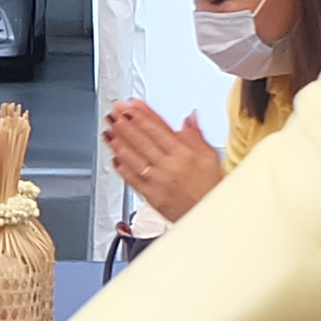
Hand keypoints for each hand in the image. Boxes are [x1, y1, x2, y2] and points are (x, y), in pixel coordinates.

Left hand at [98, 100, 219, 223]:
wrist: (210, 216)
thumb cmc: (211, 188)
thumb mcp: (210, 157)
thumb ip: (196, 136)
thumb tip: (190, 118)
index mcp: (183, 154)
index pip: (158, 128)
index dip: (141, 114)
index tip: (130, 105)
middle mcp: (168, 166)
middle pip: (142, 140)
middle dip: (125, 123)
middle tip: (115, 111)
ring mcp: (157, 181)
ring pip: (133, 157)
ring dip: (119, 141)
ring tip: (109, 130)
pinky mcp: (150, 196)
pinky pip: (132, 179)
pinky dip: (121, 167)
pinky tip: (115, 157)